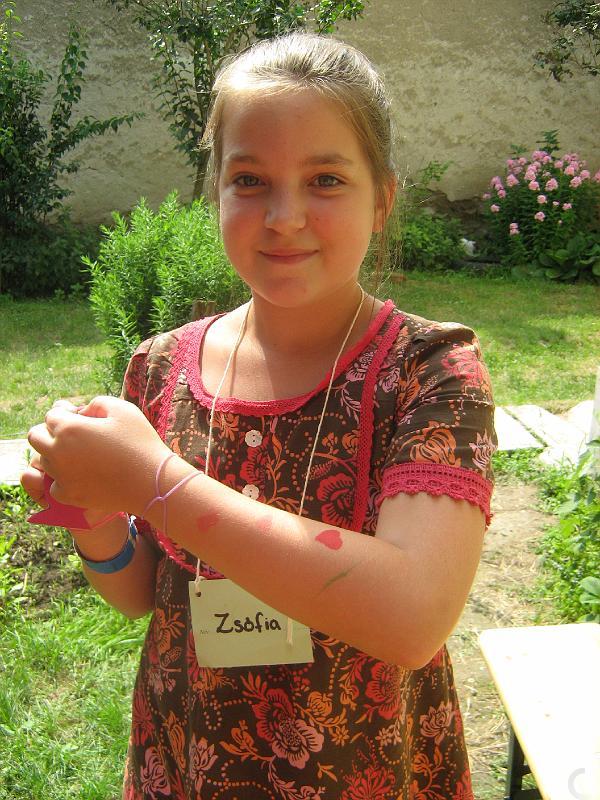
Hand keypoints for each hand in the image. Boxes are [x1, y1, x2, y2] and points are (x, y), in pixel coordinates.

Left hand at [26, 396, 169, 514]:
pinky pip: (53, 485)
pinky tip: (82, 475)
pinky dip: (63, 480)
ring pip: (44, 461)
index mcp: (68, 428)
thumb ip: (95, 403)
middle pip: (35, 437)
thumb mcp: (122, 409)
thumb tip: (81, 412)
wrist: (152, 482)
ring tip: (83, 455)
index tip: (84, 418)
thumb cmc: (140, 442)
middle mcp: (58, 452)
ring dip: (56, 455)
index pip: (51, 415)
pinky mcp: (69, 496)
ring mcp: (61, 477)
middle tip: (75, 435)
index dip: (66, 413)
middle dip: (50, 432)